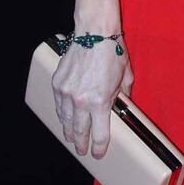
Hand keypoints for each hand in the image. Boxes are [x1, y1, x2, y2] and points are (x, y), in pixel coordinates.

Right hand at [52, 39, 133, 158]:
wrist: (94, 31)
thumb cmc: (113, 51)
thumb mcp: (125, 77)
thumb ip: (123, 95)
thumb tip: (122, 104)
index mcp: (100, 102)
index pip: (99, 134)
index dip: (98, 147)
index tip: (98, 153)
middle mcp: (80, 100)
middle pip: (79, 131)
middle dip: (81, 144)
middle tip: (82, 150)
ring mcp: (66, 92)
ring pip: (65, 120)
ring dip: (69, 131)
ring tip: (72, 138)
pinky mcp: (58, 83)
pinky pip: (58, 105)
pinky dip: (61, 114)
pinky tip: (64, 118)